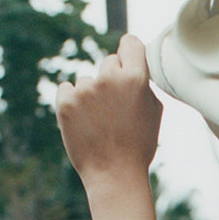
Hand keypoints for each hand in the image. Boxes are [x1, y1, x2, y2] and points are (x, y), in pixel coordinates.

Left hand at [56, 34, 161, 189]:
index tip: (129, 60)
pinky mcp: (65, 101)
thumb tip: (136, 65)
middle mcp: (109, 78)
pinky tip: (85, 122)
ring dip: (93, 96)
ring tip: (101, 124)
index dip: (131, 52)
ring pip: (88, 80)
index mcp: (135, 79)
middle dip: (113, 80)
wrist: (114, 176)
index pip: (131, 43)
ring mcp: (85, 89)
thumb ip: (144, 85)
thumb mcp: (154, 114)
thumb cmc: (138, 147)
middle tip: (117, 109)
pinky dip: (74, 102)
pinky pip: (67, 89)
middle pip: (109, 62)